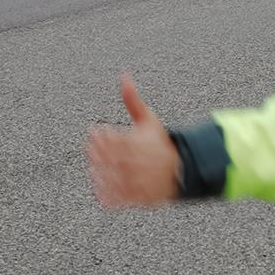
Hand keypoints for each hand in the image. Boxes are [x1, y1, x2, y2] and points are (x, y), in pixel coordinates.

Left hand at [88, 76, 181, 207]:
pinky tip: (100, 190)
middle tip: (91, 152)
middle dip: (97, 155)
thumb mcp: (148, 119)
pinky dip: (106, 196)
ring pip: (111, 179)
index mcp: (138, 141)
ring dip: (99, 175)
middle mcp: (136, 161)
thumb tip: (124, 76)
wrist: (183, 168)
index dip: (100, 136)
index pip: (112, 138)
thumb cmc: (161, 142)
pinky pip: (117, 198)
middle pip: (109, 159)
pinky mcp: (138, 195)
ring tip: (95, 171)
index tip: (94, 132)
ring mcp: (137, 180)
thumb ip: (132, 100)